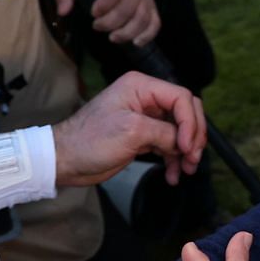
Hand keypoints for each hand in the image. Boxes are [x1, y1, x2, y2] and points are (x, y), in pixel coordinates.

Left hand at [52, 71, 204, 187]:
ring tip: (186, 169)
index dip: (190, 122)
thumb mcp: (131, 131)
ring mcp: (145, 118)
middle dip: (193, 136)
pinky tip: (173, 174)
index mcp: (141, 86)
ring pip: (179, 130)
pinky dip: (174, 159)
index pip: (181, 97)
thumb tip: (184, 141)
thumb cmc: (89, 140)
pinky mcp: (142, 136)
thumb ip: (164, 132)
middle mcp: (145, 98)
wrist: (66, 160)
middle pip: (185, 112)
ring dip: (186, 151)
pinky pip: (168, 144)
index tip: (187, 147)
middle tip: (193, 158)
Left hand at [55, 0, 160, 45]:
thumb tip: (63, 11)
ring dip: (127, 32)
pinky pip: (155, 23)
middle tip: (97, 27)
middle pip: (129, 6)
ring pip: (143, 17)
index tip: (93, 13)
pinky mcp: (152, 9)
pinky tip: (134, 43)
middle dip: (112, 22)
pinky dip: (146, 36)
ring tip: (112, 38)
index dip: (105, 3)